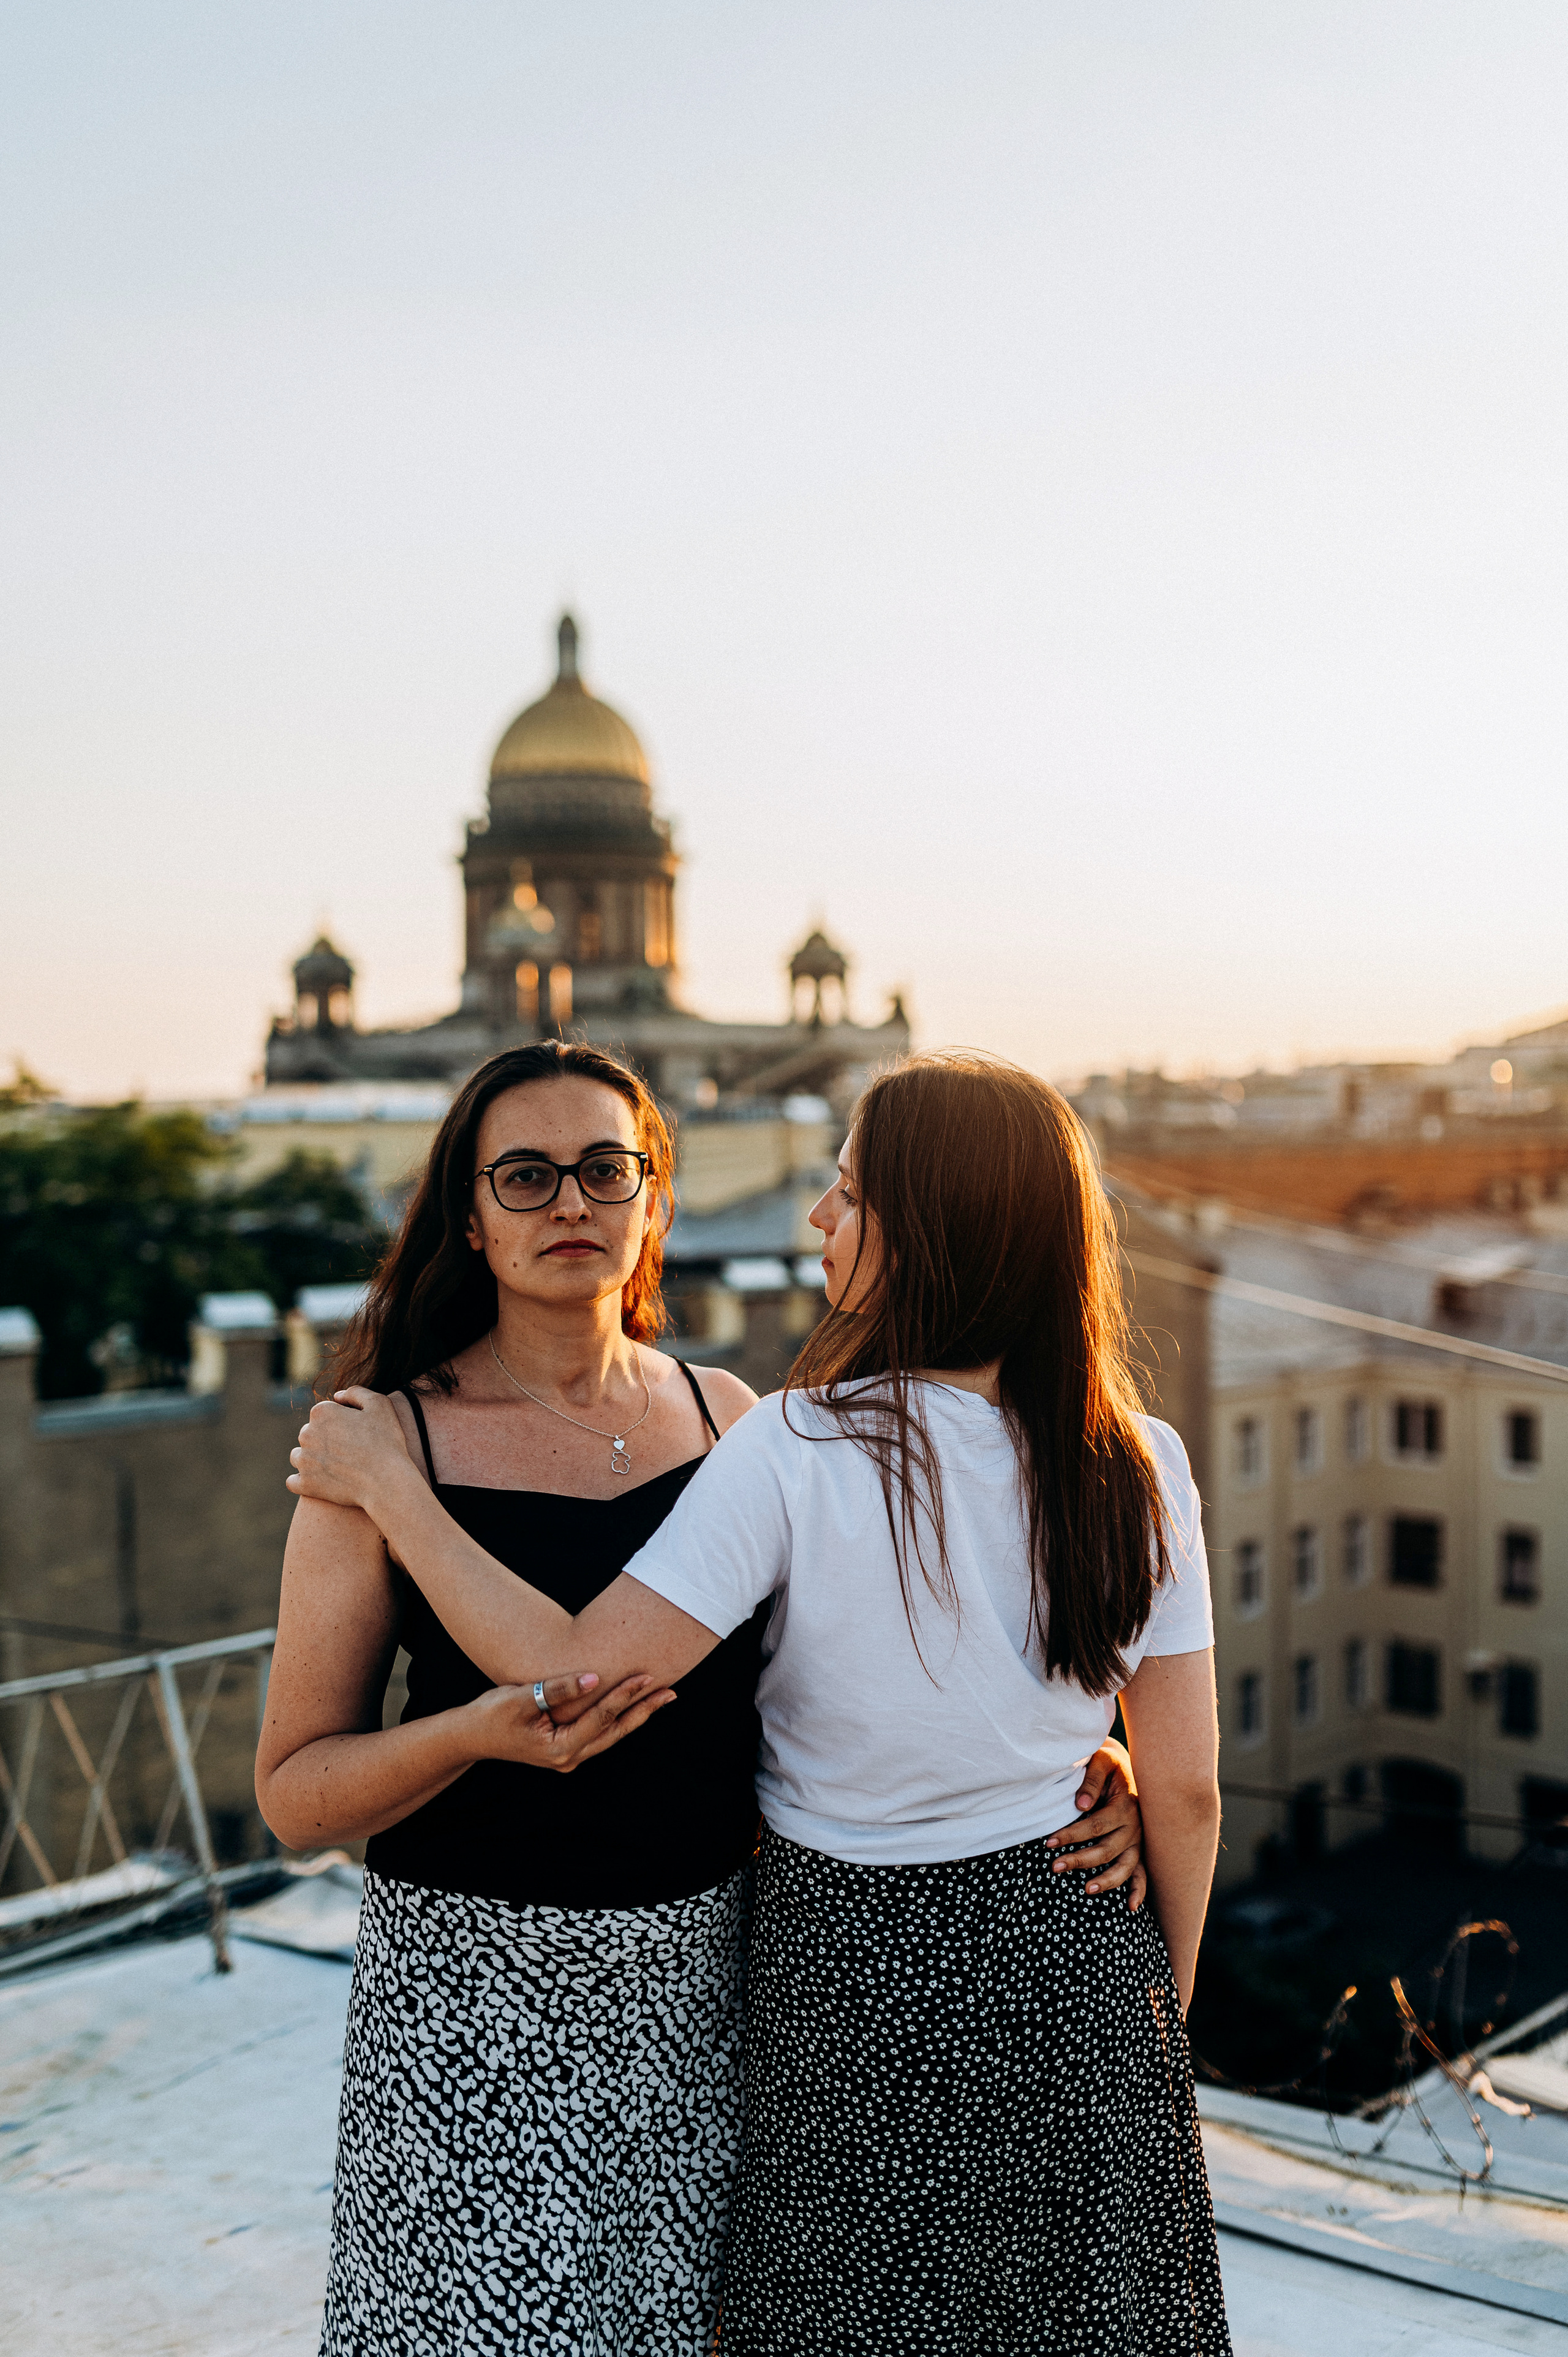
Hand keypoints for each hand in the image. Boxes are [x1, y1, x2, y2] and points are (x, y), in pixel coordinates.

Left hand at [288, 1388, 413, 1516]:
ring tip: (334, 1467)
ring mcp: (304, 1461)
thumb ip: (356, 1393)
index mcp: (321, 1412)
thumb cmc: (386, 1442)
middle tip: (348, 1451)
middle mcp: (306, 1434)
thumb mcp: (380, 1405)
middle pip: (310, 1434)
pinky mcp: (305, 1484)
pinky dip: (303, 1482)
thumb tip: (337, 1396)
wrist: (387, 1481)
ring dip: (311, 1459)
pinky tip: (318, 1482)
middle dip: (324, 1440)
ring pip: (299, 1456)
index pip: (323, 1414)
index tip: (356, 1433)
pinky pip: (293, 1482)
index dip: (340, 1422)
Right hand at [462, 1670, 675, 1773]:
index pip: (601, 1718)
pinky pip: (600, 1732)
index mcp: (559, 1749)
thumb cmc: (491, 1715)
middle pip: (615, 1731)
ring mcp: (568, 1756)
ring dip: (635, 1714)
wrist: (470, 1736)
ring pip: (610, 1734)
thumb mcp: (521, 1697)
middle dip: (643, 1710)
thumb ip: (558, 1688)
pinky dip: (618, 1717)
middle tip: (671, 1691)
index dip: (625, 1695)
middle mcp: (569, 1758)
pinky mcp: (566, 1747)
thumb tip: (594, 1677)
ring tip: (660, 1695)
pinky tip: (632, 1704)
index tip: (647, 1676)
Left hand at [1044, 1738, 1146, 1909]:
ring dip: (1107, 1880)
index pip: (1095, 1825)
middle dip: (1080, 1860)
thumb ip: (1091, 1780)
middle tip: (1055, 1867)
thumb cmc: (1109, 1764)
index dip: (1072, 1835)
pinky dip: (1139, 1891)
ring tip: (1087, 1889)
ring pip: (1125, 1866)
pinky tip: (1130, 1907)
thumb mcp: (1101, 1761)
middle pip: (1106, 1849)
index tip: (1049, 1842)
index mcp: (1125, 1805)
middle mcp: (1135, 1826)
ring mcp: (1139, 1840)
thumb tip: (1082, 1804)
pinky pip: (1143, 1873)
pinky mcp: (1140, 1848)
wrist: (1129, 1766)